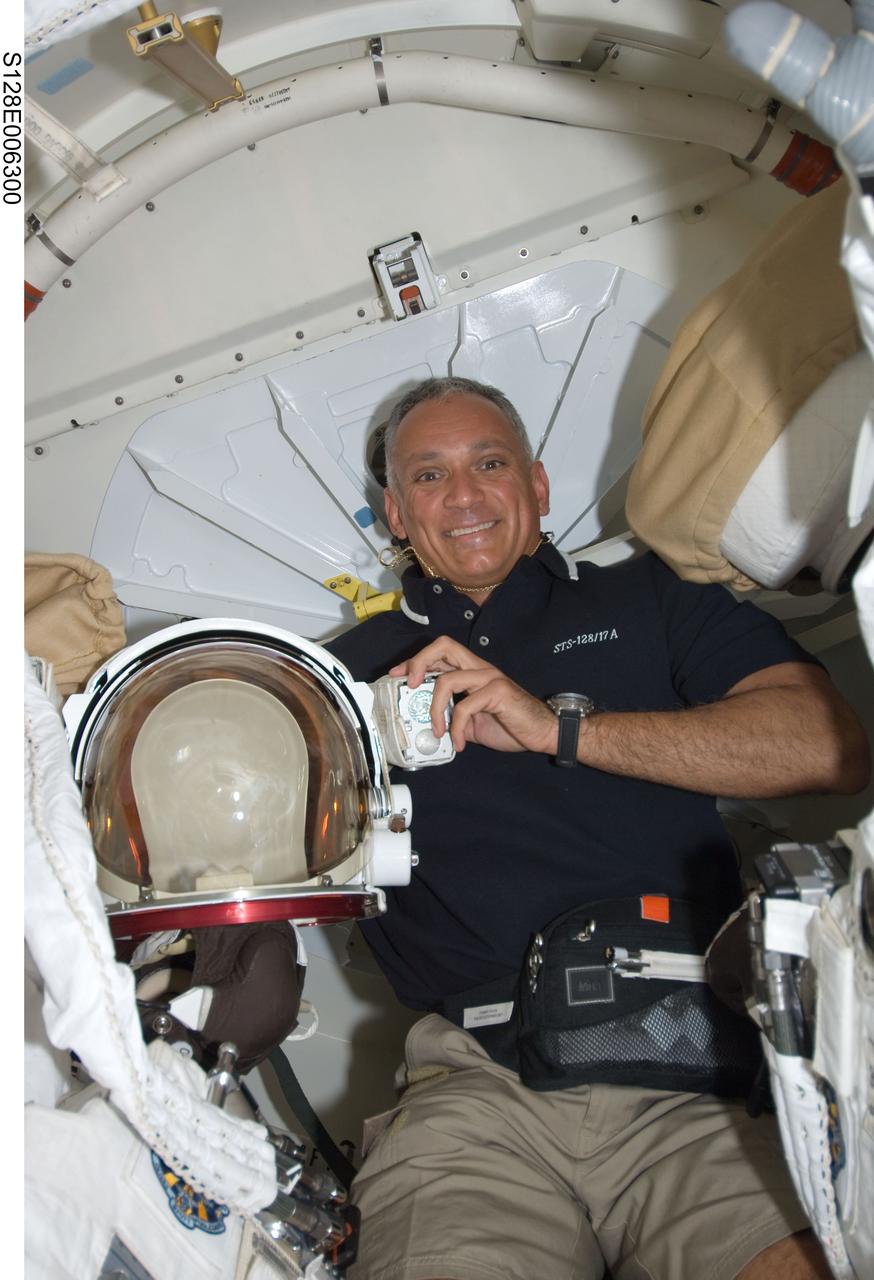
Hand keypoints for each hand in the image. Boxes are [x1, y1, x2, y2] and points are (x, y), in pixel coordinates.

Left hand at [389, 636, 556, 755]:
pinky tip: (459, 743)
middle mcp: (479, 668)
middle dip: (418, 662)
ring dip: (434, 708)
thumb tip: (425, 726)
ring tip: (436, 730)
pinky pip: (466, 706)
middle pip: (444, 646)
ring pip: (448, 678)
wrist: (542, 733)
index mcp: (472, 671)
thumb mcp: (473, 721)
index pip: (440, 652)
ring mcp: (490, 678)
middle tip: (408, 685)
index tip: (397, 675)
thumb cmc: (509, 725)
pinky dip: (457, 727)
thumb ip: (452, 716)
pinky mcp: (499, 692)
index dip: (415, 660)